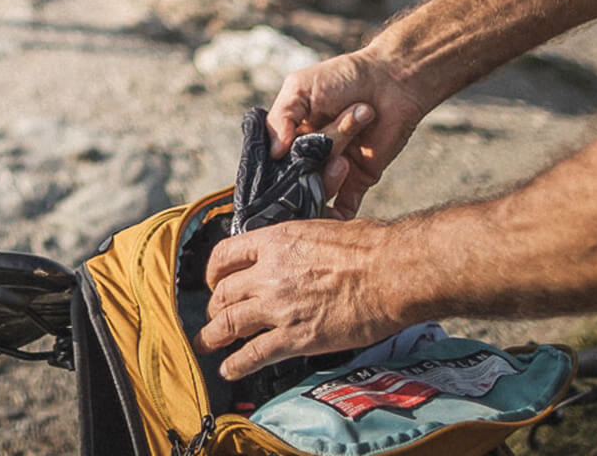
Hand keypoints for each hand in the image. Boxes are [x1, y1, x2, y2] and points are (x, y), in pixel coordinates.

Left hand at [195, 217, 398, 379]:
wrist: (388, 272)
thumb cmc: (367, 246)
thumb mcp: (323, 226)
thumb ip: (298, 243)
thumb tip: (297, 251)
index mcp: (276, 240)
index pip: (226, 254)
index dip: (215, 270)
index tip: (215, 279)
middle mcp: (269, 272)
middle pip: (223, 292)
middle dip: (214, 306)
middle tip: (215, 315)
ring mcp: (279, 306)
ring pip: (228, 323)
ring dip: (214, 336)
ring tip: (208, 343)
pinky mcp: (294, 338)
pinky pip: (253, 355)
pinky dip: (237, 364)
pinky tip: (230, 369)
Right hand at [268, 46, 428, 218]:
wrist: (393, 79)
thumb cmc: (345, 76)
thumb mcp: (301, 87)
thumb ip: (280, 118)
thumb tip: (273, 154)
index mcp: (290, 135)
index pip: (270, 165)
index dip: (271, 169)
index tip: (278, 165)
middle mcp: (308, 156)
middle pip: (293, 180)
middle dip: (308, 163)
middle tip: (329, 137)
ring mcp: (332, 170)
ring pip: (317, 191)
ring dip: (331, 170)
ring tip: (351, 131)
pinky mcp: (358, 180)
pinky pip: (342, 209)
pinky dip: (336, 215)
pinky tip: (336, 208)